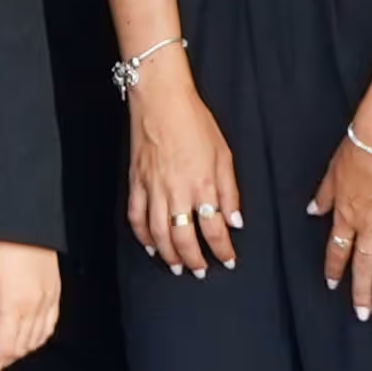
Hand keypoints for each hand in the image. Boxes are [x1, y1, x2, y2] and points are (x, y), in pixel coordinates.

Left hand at [0, 240, 60, 370]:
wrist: (22, 215)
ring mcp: (49, 301)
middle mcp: (35, 308)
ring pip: (35, 342)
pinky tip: (23, 338)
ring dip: (16, 352)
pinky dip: (35, 339)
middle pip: (19, 349)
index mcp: (14, 306)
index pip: (3, 351)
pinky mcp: (56, 294)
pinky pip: (48, 328)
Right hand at [127, 75, 242, 274]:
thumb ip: (230, 191)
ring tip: (177, 267)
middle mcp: (177, 192)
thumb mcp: (223, 154)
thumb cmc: (194, 121)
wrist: (161, 99)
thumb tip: (235, 221)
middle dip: (195, 261)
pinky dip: (142, 236)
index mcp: (202, 185)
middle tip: (201, 271)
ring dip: (169, 255)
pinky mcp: (136, 181)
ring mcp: (153, 188)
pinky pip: (136, 216)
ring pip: (158, 234)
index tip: (228, 260)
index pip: (214, 230)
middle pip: (184, 239)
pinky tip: (150, 246)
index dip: (223, 250)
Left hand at [309, 133, 371, 320]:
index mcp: (346, 213)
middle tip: (363, 316)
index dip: (334, 267)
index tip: (331, 284)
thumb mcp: (332, 171)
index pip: (338, 248)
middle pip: (364, 264)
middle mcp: (368, 225)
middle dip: (362, 292)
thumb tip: (311, 212)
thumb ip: (324, 195)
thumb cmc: (358, 148)